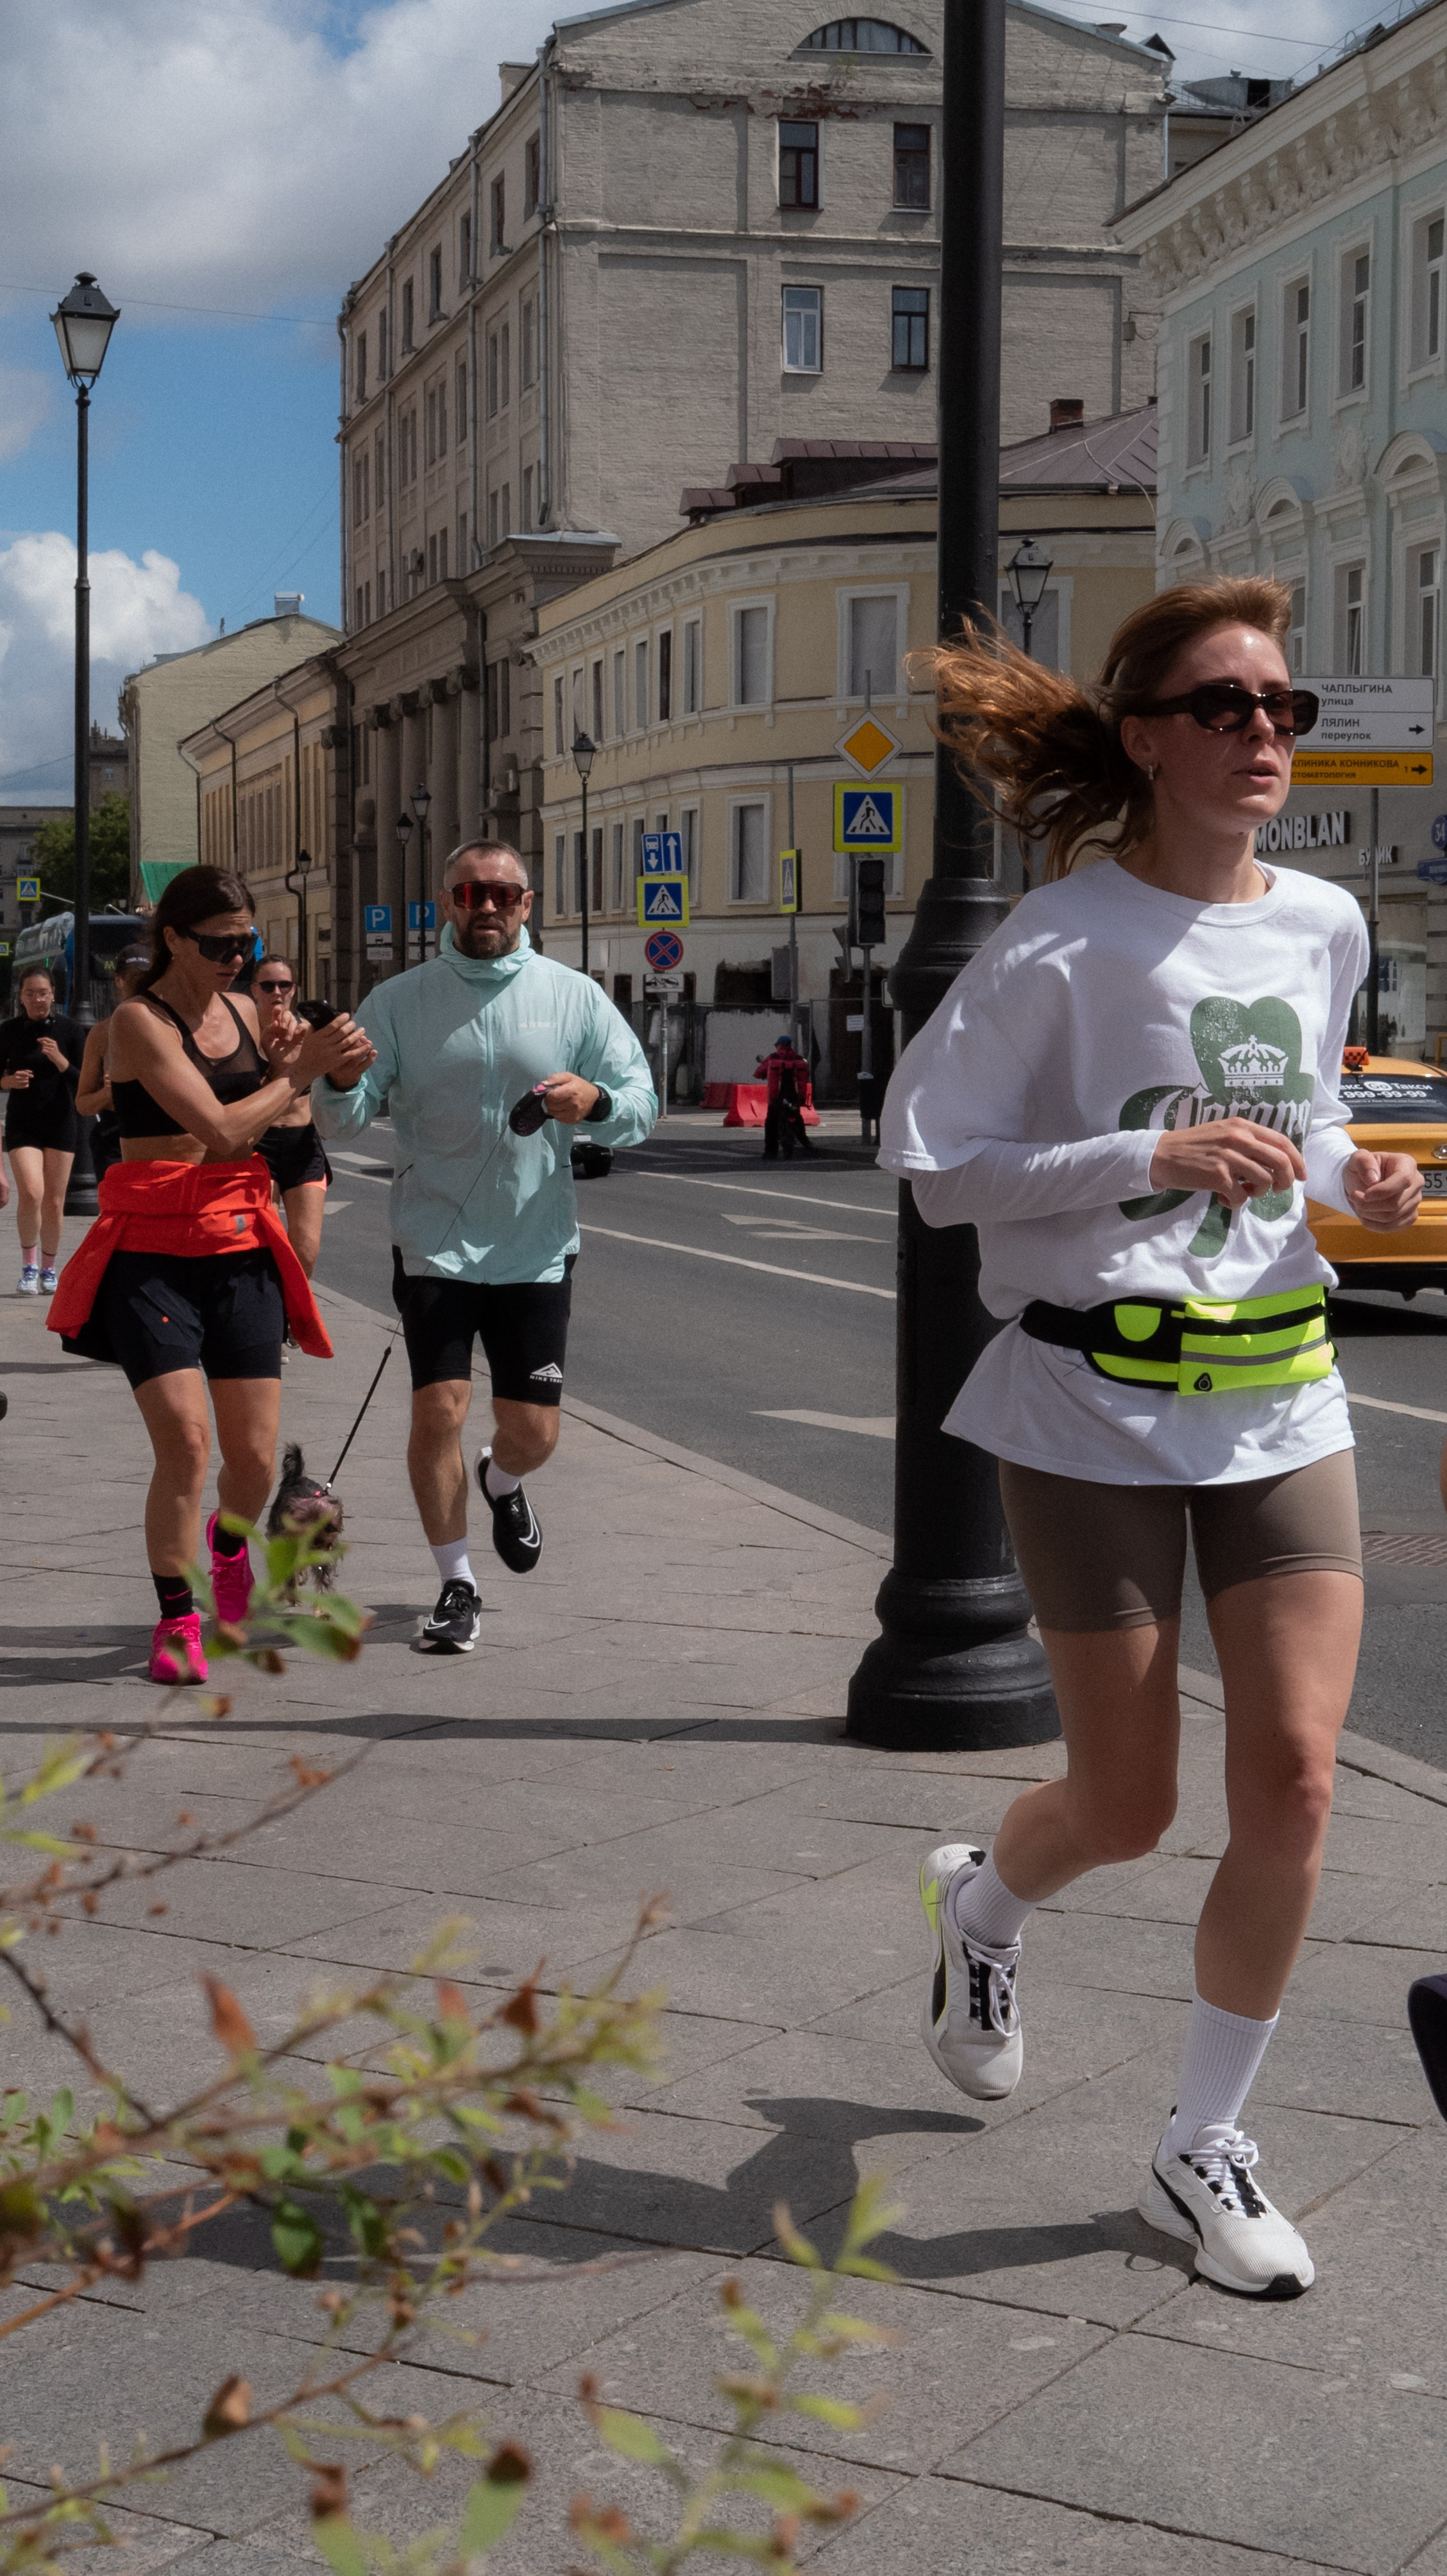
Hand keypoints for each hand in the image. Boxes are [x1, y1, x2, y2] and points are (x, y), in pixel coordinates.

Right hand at [1, 1070, 31, 1090]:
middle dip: (27, 1078)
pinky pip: (26, 1086)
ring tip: (25, 1081)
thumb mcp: (20, 1072)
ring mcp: (17, 1082)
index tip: (30, 1075)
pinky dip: (27, 1085)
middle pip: (27, 1078)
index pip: (26, 1074)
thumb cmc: (17, 1076)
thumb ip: (27, 1072)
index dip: (29, 1075)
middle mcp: (17, 1077)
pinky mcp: (18, 1087)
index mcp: (17, 1073)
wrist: (10, 1081)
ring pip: (27, 1081)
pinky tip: (25, 1084)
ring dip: (27, 1081)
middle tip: (24, 1078)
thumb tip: (32, 1076)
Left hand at [37, 1035, 66, 1070]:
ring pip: (43, 1047)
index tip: (37, 1040)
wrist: (57, 1058)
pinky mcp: (50, 1053)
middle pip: (44, 1043)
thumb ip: (45, 1042)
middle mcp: (53, 1045)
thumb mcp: (50, 1046)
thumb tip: (38, 1040)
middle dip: (43, 1046)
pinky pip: (43, 1050)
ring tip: (48, 1051)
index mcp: (53, 1042)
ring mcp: (52, 1049)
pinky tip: (47, 1053)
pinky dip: (43, 1051)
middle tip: (47, 1049)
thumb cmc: (53, 1051)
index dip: (41, 1039)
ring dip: (44, 1049)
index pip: (46, 1038)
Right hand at [292, 1014, 374, 1091]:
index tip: (347, 1015)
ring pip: (348, 1042)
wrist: (306, 1067)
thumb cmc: (308, 1049)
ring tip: (362, 1030)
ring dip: (357, 1035)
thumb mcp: (309, 1036)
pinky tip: (367, 1045)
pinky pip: (351, 1054)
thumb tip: (323, 1015)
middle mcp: (326, 1044)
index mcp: (319, 1036)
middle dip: (350, 1025)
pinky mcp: (338, 1061)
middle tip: (354, 1023)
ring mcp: (333, 1053)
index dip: (341, 1019)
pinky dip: (361, 1049)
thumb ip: (315, 1026)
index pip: (332, 1026)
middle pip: (342, 1032)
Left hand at [538, 1073, 600, 1126]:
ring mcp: (574, 1113)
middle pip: (551, 1105)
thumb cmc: (579, 1085)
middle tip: (554, 1097)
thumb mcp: (568, 1076)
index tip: (551, 1092)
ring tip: (558, 1103)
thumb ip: (554, 1078)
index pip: (552, 1096)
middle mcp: (573, 1104)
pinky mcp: (573, 1120)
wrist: (593, 1098)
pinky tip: (562, 1108)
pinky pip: (558, 1118)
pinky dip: (557, 1113)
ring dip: (552, 1108)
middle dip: (549, 1101)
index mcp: (572, 1091)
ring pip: (553, 1113)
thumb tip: (542, 1085)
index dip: (548, 1094)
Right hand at [1149, 1116, 1305, 1207]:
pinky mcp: (1217, 1176)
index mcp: (1242, 1126)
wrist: (1162, 1155)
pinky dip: (1237, 1202)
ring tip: (1243, 1191)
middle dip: (1286, 1180)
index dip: (1298, 1161)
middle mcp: (1238, 1138)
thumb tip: (1277, 1161)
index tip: (1302, 1175)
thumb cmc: (1195, 1147)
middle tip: (1278, 1190)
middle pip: (1280, 1162)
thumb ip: (1248, 1141)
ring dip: (1259, 1192)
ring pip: (1264, 1181)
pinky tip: (1224, 1198)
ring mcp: (1228, 1157)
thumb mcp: (1224, 1133)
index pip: (1282, 1142)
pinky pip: (1242, 1196)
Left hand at [1343, 1148, 1421, 1232]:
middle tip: (1353, 1197)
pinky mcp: (1410, 1216)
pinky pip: (1392, 1227)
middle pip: (1395, 1203)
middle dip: (1368, 1205)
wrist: (1362, 1181)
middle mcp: (1416, 1182)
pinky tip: (1364, 1215)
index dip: (1382, 1191)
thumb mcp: (1357, 1158)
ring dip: (1367, 1214)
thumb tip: (1373, 1179)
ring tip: (1357, 1204)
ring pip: (1391, 1217)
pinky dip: (1372, 1224)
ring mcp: (1415, 1201)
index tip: (1364, 1194)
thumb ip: (1363, 1161)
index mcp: (1407, 1164)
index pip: (1403, 1180)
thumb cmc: (1362, 1168)